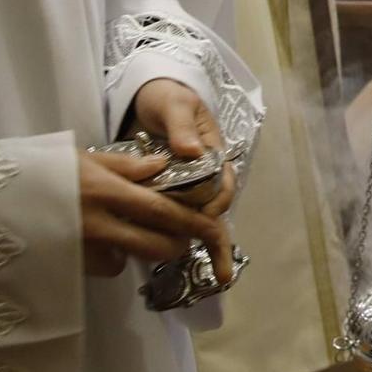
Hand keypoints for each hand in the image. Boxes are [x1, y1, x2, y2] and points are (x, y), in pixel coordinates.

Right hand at [78, 146, 229, 279]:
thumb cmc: (45, 171)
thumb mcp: (86, 158)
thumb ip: (127, 164)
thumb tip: (163, 166)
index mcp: (105, 192)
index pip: (161, 210)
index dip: (192, 222)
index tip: (213, 227)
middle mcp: (96, 225)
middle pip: (154, 246)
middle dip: (177, 244)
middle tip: (182, 234)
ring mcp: (82, 249)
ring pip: (131, 259)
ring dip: (146, 247)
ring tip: (139, 226)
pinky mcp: (71, 264)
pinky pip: (107, 266)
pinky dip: (115, 255)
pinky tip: (107, 238)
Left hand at [132, 78, 236, 281]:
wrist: (148, 97)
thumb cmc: (167, 98)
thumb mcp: (174, 106)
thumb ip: (181, 127)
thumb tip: (190, 151)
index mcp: (212, 152)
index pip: (222, 184)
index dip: (216, 203)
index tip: (204, 215)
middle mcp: (204, 173)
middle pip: (216, 210)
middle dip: (220, 241)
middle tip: (222, 272)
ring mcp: (186, 184)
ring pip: (199, 218)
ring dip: (202, 244)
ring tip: (211, 274)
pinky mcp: (167, 191)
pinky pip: (175, 216)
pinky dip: (177, 236)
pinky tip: (172, 256)